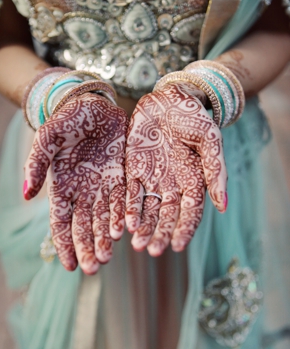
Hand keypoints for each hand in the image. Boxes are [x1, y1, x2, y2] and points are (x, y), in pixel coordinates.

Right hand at [24, 93, 128, 273]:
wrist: (93, 103)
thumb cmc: (66, 120)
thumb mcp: (47, 138)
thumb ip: (37, 164)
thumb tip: (25, 194)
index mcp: (62, 186)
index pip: (61, 222)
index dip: (64, 244)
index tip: (69, 266)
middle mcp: (83, 191)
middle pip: (84, 227)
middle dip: (88, 248)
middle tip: (94, 268)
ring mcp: (103, 186)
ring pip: (104, 219)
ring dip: (105, 239)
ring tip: (107, 257)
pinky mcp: (122, 177)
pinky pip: (122, 202)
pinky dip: (121, 217)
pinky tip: (122, 232)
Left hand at [125, 82, 226, 255]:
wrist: (168, 98)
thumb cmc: (193, 117)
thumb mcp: (210, 140)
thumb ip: (215, 171)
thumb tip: (223, 206)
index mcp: (194, 182)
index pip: (190, 213)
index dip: (184, 230)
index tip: (177, 246)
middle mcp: (173, 186)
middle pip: (166, 217)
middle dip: (160, 234)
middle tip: (152, 250)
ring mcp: (153, 180)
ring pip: (147, 210)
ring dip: (143, 228)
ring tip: (137, 244)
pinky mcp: (134, 171)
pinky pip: (131, 194)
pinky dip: (128, 209)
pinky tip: (125, 224)